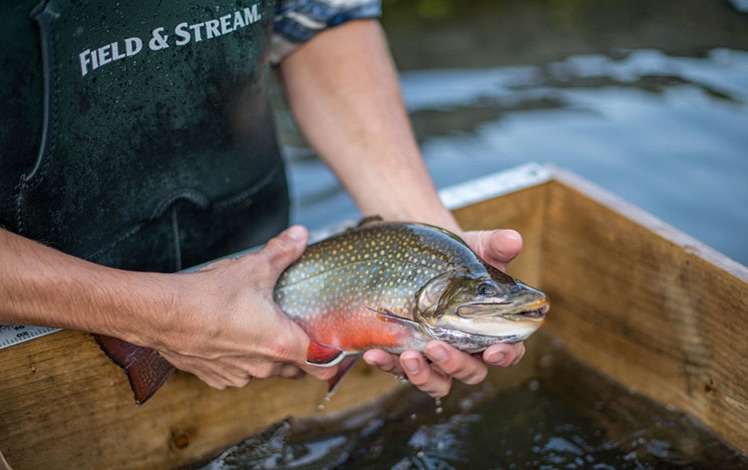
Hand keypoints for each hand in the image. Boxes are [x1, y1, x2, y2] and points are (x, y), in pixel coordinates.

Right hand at [150, 225, 337, 389]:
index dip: (333, 358)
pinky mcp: (215, 378)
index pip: (323, 366)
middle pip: (296, 369)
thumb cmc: (210, 295)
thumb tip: (301, 235)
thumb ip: (282, 252)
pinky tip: (233, 337)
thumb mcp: (253, 268)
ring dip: (269, 356)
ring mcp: (238, 375)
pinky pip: (238, 373)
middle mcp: (263, 367)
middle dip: (301, 354)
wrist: (161, 314)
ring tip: (262, 330)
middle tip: (298, 330)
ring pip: (266, 371)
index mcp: (281, 344)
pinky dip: (241, 360)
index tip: (335, 346)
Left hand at [363, 228, 526, 397]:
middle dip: (454, 364)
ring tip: (407, 357)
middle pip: (470, 372)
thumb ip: (496, 246)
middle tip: (436, 346)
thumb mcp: (477, 247)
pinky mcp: (407, 356)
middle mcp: (465, 350)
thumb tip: (513, 238)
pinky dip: (387, 364)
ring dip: (422, 375)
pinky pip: (398, 369)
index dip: (505, 355)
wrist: (420, 257)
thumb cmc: (457, 259)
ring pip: (437, 381)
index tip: (494, 352)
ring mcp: (435, 357)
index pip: (507, 351)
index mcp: (490, 330)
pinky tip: (373, 354)